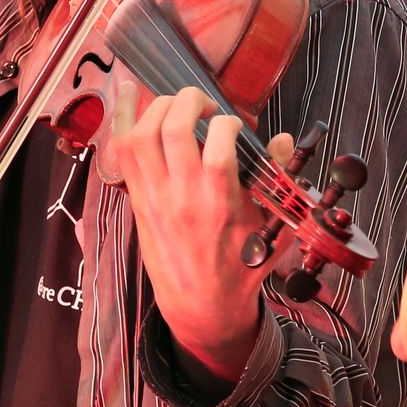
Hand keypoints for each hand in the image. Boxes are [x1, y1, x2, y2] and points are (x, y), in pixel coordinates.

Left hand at [95, 83, 288, 394]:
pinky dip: (130, 125)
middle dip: (190, 100)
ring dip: (158, 108)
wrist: (202, 306)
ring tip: (178, 107)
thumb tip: (284, 139)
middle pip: (172, 130)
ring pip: (141, 136)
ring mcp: (155, 199)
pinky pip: (123, 155)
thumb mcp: (274, 228)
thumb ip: (279, 180)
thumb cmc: (241, 266)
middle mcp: (182, 198)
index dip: (228, 123)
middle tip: (205, 105)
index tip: (236, 126)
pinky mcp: (138, 201)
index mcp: (219, 206)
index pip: (218, 149)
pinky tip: (144, 111)